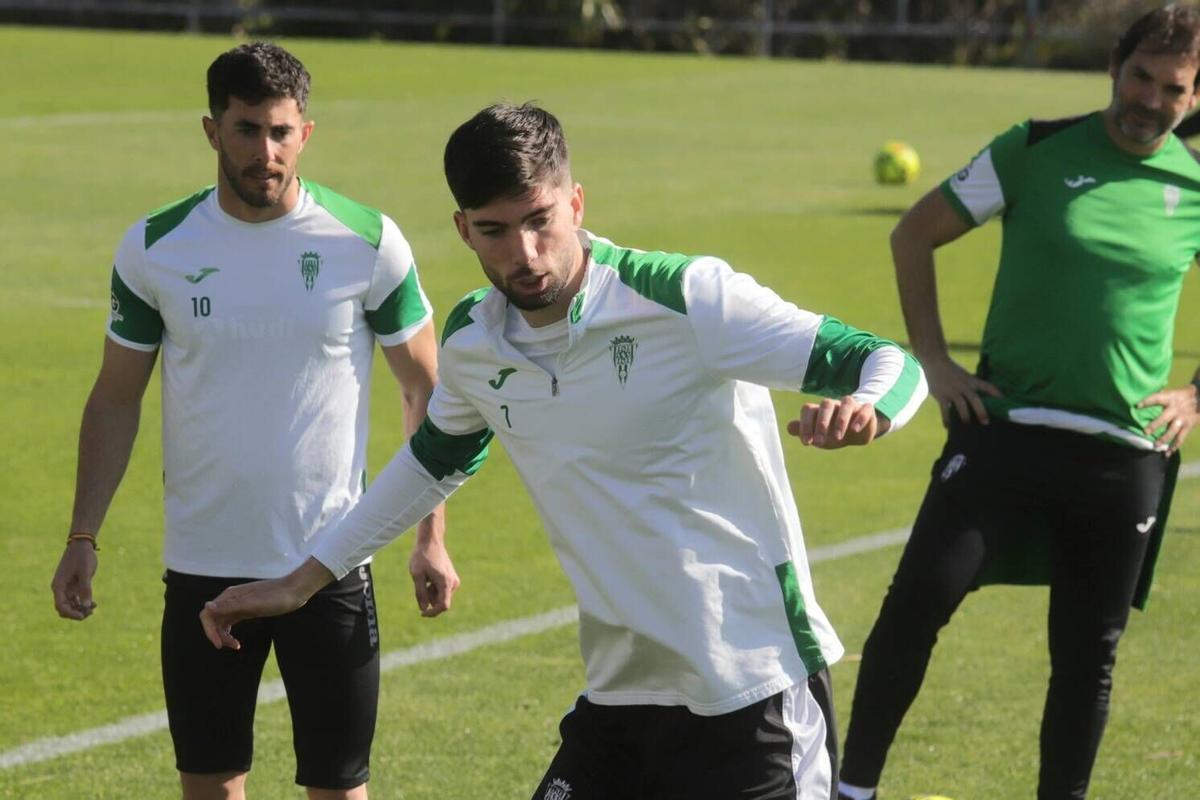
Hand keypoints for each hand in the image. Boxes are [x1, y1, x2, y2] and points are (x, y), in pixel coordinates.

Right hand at [51, 541, 97, 619]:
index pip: (60, 606)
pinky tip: (94, 604)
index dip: (70, 613)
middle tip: (91, 612)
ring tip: (94, 607)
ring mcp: (66, 588)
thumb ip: (85, 589)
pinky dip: (83, 603)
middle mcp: (60, 589)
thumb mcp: (85, 572)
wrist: (82, 545)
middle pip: (64, 608)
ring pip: (70, 605)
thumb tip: (86, 606)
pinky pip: (75, 600)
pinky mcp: (73, 586)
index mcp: (58, 586)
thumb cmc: (82, 557)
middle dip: (76, 613)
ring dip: (80, 609)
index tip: (83, 615)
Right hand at [199, 558, 333, 648]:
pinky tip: (237, 642)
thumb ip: (230, 606)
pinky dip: (230, 633)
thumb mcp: (254, 604)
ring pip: (222, 622)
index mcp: (230, 596)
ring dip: (224, 635)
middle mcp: (231, 599)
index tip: (220, 645)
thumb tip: (207, 606)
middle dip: (216, 634)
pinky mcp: (247, 610)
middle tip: (230, 647)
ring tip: (236, 646)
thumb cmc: (276, 597)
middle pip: (213, 619)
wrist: (296, 591)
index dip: (209, 631)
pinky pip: (231, 622)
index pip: (208, 614)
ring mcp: (239, 604)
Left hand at [409, 536, 459, 617]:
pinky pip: (443, 590)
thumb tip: (424, 609)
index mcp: (445, 582)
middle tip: (420, 585)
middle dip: (429, 599)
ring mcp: (454, 580)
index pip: (443, 606)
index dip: (433, 613)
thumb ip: (420, 593)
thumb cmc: (422, 557)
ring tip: (424, 578)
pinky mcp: (452, 578)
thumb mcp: (417, 575)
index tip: (422, 613)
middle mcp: (453, 583)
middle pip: (441, 601)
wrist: (431, 541)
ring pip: (441, 596)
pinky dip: (434, 588)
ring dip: (431, 593)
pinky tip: (429, 576)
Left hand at [786, 396, 888, 448]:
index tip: (806, 443)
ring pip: (846, 403)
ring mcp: (851, 406)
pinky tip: (855, 430)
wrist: (856, 434)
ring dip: (841, 420)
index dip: (805, 424)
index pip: (808, 409)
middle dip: (821, 424)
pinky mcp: (866, 410)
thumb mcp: (817, 435)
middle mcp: (834, 404)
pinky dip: (860, 418)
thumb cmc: (832, 434)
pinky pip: (865, 408)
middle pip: (826, 404)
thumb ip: (803, 431)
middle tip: (819, 442)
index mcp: (819, 409)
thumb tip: (789, 427)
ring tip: (838, 438)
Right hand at [922, 354, 1001, 425]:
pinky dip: (946, 419)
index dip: (996, 393)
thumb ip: (970, 384)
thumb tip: (977, 397)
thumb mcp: (964, 375)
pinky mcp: (941, 396)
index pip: (987, 386)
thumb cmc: (950, 369)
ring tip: (967, 425)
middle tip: (985, 422)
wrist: (935, 362)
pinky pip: (945, 410)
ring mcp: (952, 391)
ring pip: (961, 406)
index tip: (1004, 401)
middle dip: (981, 411)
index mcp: (971, 380)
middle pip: (975, 400)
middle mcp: (963, 386)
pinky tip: (948, 427)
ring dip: (965, 417)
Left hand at [1138, 382, 1198, 455]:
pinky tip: (1168, 453)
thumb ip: (1161, 396)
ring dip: (1164, 439)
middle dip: (1155, 425)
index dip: (1147, 401)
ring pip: (1172, 431)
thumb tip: (1143, 399)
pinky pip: (1181, 438)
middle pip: (1164, 418)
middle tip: (1145, 432)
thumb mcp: (1172, 392)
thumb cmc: (1182, 395)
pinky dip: (1175, 446)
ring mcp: (1182, 419)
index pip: (1157, 398)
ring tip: (1155, 445)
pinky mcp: (1188, 426)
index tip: (1137, 406)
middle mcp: (1176, 409)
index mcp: (1170, 399)